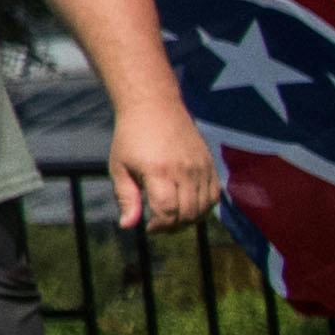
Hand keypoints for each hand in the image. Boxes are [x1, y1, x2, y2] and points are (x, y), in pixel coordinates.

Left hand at [110, 102, 225, 231]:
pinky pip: (215, 195)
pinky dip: (204, 207)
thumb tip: (128, 226)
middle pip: (188, 213)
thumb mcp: (119, 167)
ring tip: (173, 217)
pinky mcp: (210, 164)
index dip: (160, 226)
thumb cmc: (131, 137)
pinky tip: (188, 206)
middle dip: (174, 227)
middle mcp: (184, 170)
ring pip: (204, 208)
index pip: (168, 211)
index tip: (149, 227)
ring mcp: (201, 167)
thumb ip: (126, 197)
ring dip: (190, 220)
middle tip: (160, 225)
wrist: (154, 106)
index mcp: (159, 171)